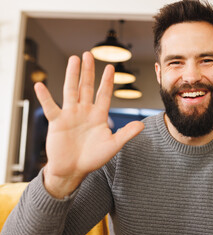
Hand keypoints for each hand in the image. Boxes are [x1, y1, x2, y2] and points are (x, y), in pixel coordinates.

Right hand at [34, 52, 143, 197]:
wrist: (73, 170)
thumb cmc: (93, 158)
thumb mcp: (112, 146)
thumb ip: (126, 134)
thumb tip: (142, 125)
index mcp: (98, 116)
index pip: (104, 94)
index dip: (107, 81)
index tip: (110, 67)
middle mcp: (85, 111)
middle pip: (87, 87)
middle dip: (88, 71)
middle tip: (88, 54)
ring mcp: (70, 115)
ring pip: (71, 91)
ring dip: (72, 75)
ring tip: (73, 60)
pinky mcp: (57, 122)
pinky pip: (50, 107)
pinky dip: (45, 97)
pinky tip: (39, 85)